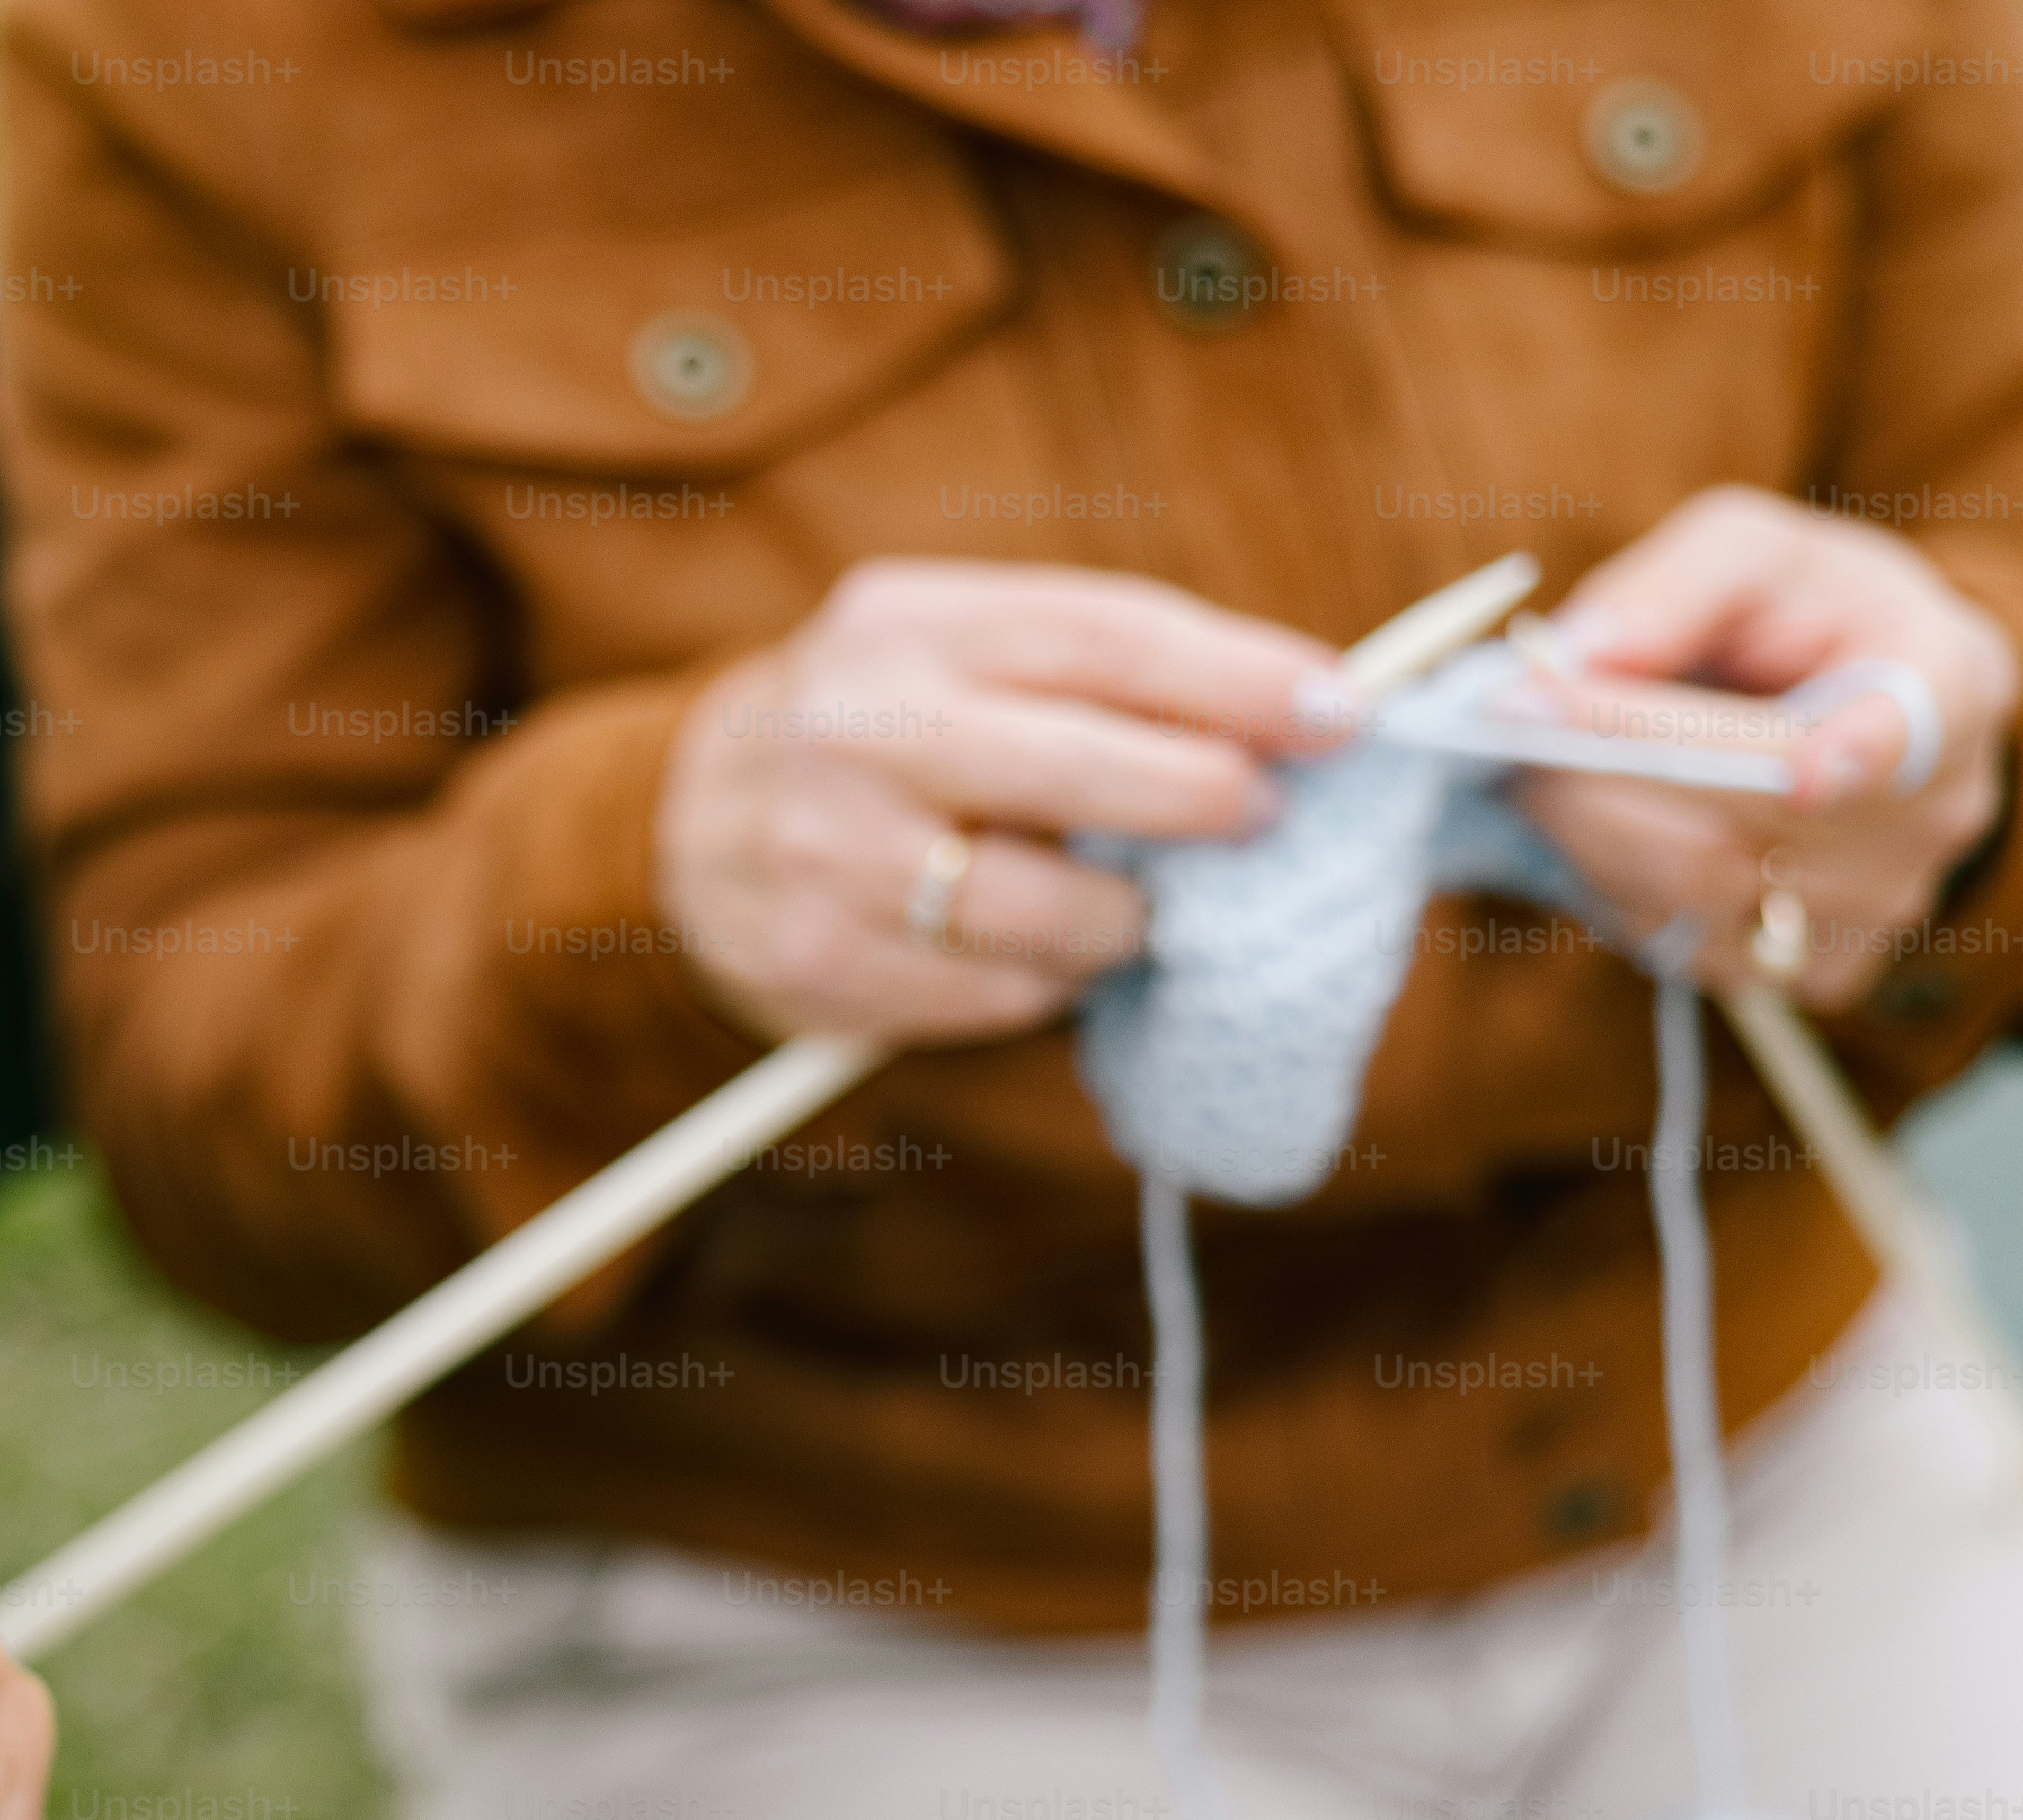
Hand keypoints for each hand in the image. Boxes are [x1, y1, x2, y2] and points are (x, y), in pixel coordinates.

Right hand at [652, 560, 1355, 1046]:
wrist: (682, 822)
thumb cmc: (878, 729)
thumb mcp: (955, 650)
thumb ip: (1097, 668)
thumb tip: (1290, 711)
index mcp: (907, 623)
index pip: (1103, 635)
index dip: (1238, 677)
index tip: (1339, 713)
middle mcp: (856, 727)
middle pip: (1074, 763)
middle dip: (1199, 796)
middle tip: (1265, 816)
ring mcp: (828, 851)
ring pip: (1039, 907)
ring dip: (1123, 918)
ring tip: (1139, 907)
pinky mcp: (816, 960)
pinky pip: (987, 993)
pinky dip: (1043, 984)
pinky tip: (1039, 956)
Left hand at [1511, 487, 2022, 1012]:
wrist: (1860, 710)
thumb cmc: (1807, 616)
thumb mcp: (1755, 553)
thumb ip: (1679, 584)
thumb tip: (1583, 652)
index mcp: (1951, 683)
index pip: (1909, 734)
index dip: (1858, 758)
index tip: (1809, 772)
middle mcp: (1937, 810)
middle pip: (1758, 824)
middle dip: (1612, 773)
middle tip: (1514, 724)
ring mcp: (1886, 903)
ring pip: (1705, 896)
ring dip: (1593, 833)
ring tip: (1543, 769)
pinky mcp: (1824, 970)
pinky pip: (1693, 950)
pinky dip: (1621, 892)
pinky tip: (1609, 832)